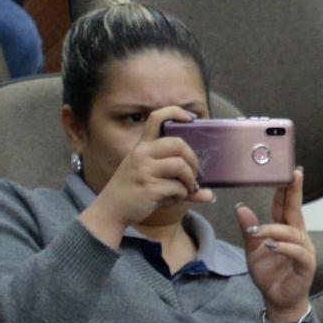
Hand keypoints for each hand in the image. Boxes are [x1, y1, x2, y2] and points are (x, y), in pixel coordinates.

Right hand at [88, 108, 210, 236]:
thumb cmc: (137, 194)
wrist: (112, 210)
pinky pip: (178, 188)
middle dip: (193, 160)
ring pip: (180, 165)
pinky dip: (182, 195)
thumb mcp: (155, 182)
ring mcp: (143, 169)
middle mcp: (141, 154)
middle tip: (194, 175)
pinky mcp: (148, 186)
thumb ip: (182, 184)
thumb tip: (210, 195)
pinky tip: (173, 198)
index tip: (189, 118)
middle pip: (178, 143)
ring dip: (190, 180)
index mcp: (142, 148)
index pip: (155, 119)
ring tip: (186, 188)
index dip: (174, 113)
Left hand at [235, 169, 316, 316]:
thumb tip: (241, 207)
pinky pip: (298, 253)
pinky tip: (271, 246)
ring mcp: (304, 251)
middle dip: (294, 193)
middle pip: (296, 211)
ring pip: (292, 233)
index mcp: (286, 230)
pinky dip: (284, 248)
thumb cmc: (269, 274)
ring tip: (257, 232)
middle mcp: (298, 237)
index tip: (288, 172)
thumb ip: (249, 229)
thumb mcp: (253, 249)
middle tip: (293, 176)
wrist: (277, 299)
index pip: (286, 206)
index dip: (287, 189)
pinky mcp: (306, 266)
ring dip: (274, 230)